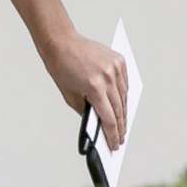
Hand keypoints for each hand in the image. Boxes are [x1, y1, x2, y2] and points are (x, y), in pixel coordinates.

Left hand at [41, 29, 130, 152]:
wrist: (61, 41)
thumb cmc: (61, 67)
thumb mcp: (69, 95)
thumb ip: (86, 111)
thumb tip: (98, 123)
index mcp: (94, 87)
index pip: (109, 118)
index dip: (113, 135)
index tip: (115, 144)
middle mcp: (107, 77)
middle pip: (119, 109)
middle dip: (120, 127)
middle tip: (121, 138)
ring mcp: (115, 67)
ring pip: (124, 97)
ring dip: (123, 112)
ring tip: (122, 124)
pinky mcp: (118, 60)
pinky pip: (125, 83)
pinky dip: (123, 94)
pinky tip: (121, 104)